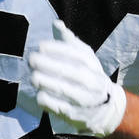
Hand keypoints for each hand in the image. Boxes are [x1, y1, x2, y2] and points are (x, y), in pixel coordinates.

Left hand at [28, 20, 125, 137]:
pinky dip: (48, 101)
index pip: (77, 54)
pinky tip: (39, 94)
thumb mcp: (85, 58)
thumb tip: (57, 24)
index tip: (41, 46)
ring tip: (33, 77)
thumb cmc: (89, 76)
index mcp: (93, 65)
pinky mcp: (76, 115)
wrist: (106, 109)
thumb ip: (70, 41)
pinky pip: (60, 107)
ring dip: (47, 82)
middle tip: (32, 59)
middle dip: (49, 64)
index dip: (58, 49)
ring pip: (65, 90)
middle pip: (70, 72)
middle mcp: (92, 82)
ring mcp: (85, 99)